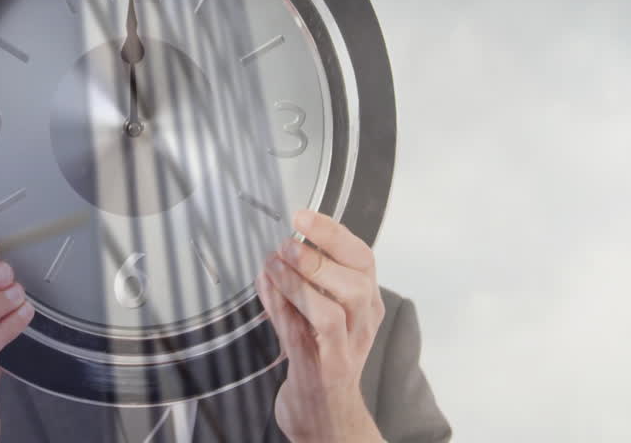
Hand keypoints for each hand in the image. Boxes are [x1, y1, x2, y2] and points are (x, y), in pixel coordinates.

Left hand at [256, 210, 386, 442]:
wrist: (326, 415)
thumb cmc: (323, 359)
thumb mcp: (318, 314)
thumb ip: (298, 284)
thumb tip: (272, 254)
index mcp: (365, 304)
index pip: (362, 259)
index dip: (333, 233)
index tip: (303, 215)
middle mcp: (361, 325)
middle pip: (356, 284)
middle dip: (318, 259)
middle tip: (287, 244)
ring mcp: (344, 350)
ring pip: (332, 312)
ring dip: (299, 283)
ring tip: (273, 265)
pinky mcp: (322, 371)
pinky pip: (302, 335)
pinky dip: (281, 308)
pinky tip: (265, 289)